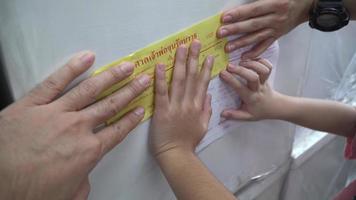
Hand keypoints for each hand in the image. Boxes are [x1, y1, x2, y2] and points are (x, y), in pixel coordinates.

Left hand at [0, 51, 150, 199]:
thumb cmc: (30, 194)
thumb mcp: (71, 194)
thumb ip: (84, 179)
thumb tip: (84, 173)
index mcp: (89, 150)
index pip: (118, 130)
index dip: (131, 118)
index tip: (141, 108)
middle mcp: (77, 128)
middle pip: (111, 105)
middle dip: (130, 91)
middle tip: (142, 79)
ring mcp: (56, 113)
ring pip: (90, 90)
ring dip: (112, 76)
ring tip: (126, 66)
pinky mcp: (33, 104)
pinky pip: (56, 82)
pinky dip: (73, 68)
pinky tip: (87, 58)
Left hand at [149, 40, 212, 156]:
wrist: (176, 155)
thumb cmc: (189, 141)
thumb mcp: (203, 126)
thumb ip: (207, 110)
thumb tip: (209, 94)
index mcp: (199, 106)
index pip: (203, 83)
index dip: (205, 68)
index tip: (208, 55)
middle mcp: (189, 103)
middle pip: (192, 77)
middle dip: (194, 58)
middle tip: (195, 42)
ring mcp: (175, 106)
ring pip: (178, 80)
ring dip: (180, 62)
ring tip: (181, 48)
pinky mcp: (162, 111)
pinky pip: (161, 92)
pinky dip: (160, 78)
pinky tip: (159, 65)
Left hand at [217, 0, 313, 58]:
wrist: (306, 6)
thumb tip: (242, 2)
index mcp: (276, 4)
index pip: (254, 10)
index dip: (239, 14)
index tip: (225, 18)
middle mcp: (276, 18)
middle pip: (253, 25)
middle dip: (235, 29)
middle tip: (221, 33)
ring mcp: (276, 29)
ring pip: (256, 37)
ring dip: (241, 43)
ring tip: (227, 48)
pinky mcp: (277, 36)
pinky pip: (265, 45)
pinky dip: (255, 52)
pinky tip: (244, 57)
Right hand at [219, 59, 281, 120]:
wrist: (274, 106)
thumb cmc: (258, 111)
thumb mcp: (246, 116)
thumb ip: (234, 115)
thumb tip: (222, 114)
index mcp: (251, 98)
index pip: (240, 88)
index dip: (231, 80)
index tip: (222, 73)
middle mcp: (258, 88)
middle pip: (253, 77)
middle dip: (241, 70)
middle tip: (229, 66)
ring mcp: (264, 81)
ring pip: (263, 70)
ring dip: (251, 63)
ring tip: (241, 62)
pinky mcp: (268, 76)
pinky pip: (268, 66)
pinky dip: (260, 60)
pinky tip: (251, 60)